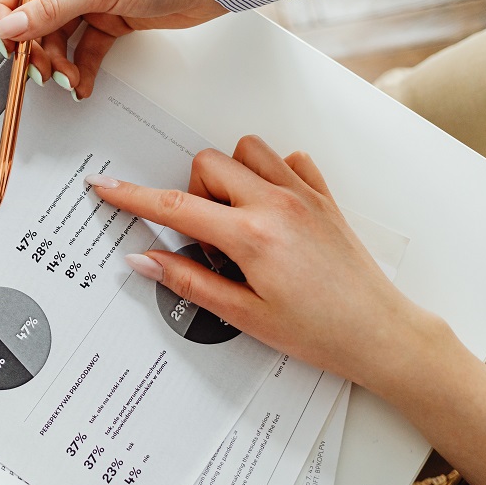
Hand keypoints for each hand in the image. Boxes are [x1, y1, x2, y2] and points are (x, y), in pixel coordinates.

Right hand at [0, 0, 224, 99]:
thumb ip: (52, 10)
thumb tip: (11, 26)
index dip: (3, 8)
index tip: (7, 38)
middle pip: (33, 13)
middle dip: (34, 45)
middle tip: (40, 70)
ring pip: (57, 35)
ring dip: (59, 61)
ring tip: (69, 80)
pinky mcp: (108, 18)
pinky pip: (83, 47)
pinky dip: (81, 67)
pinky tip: (82, 83)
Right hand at [85, 136, 454, 396]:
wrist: (379, 333)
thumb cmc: (320, 332)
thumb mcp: (244, 315)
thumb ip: (189, 281)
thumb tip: (145, 260)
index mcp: (252, 236)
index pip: (175, 206)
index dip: (131, 196)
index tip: (106, 186)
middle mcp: (277, 204)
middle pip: (207, 164)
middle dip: (192, 192)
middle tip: (204, 237)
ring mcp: (303, 194)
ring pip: (246, 151)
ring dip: (230, 176)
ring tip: (235, 220)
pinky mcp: (323, 196)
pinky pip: (287, 160)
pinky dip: (270, 174)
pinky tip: (270, 210)